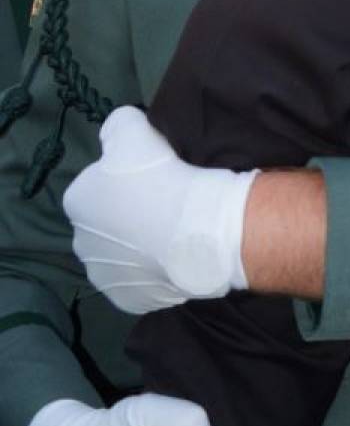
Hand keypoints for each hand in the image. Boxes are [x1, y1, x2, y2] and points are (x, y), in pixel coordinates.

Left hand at [63, 106, 255, 311]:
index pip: (96, 183)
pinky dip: (152, 269)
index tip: (151, 175)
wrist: (197, 230)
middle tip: (162, 201)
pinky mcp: (129, 301)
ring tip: (172, 229)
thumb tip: (116, 134)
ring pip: (120, 254)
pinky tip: (173, 254)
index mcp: (77, 202)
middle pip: (105, 222)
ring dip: (137, 244)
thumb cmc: (160, 177)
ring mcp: (105, 277)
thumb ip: (116, 125)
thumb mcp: (133, 126)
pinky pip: (139, 279)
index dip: (124, 176)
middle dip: (126, 214)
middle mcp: (81, 244)